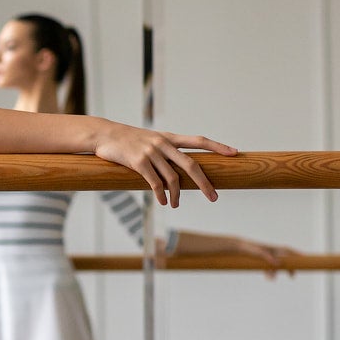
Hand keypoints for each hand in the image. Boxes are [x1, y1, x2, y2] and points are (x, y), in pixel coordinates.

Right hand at [92, 124, 236, 205]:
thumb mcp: (150, 140)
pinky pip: (155, 183)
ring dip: (177, 195)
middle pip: (191, 164)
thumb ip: (165, 151)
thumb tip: (179, 170)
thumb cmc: (128, 140)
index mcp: (169, 137)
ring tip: (176, 204)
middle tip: (213, 197)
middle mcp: (163, 143)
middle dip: (204, 183)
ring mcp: (151, 152)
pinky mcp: (138, 162)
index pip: (199, 141)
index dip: (218, 146)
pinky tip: (164, 202)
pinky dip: (161, 195)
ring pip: (172, 178)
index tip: (235, 153)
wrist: (104, 134)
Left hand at [235, 238, 293, 278]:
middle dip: (289, 267)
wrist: (238, 247)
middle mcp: (271, 252)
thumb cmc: (249, 248)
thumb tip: (278, 264)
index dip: (297, 255)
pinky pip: (268, 267)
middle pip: (284, 260)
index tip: (305, 259)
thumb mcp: (259, 253)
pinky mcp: (260, 260)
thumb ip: (268, 257)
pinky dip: (269, 273)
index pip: (288, 252)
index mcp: (273, 249)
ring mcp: (266, 256)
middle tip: (292, 276)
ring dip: (276, 272)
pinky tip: (267, 277)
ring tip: (272, 278)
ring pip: (275, 266)